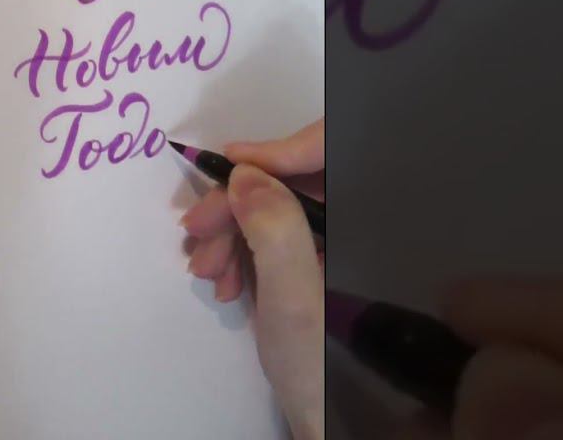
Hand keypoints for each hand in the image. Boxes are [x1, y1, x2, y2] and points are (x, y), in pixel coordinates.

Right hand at [180, 119, 325, 439]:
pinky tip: (225, 281)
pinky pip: (274, 236)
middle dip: (238, 204)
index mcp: (364, 222)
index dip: (277, 150)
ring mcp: (333, 245)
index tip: (228, 166)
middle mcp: (353, 225)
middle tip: (197, 231)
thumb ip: (274, 230)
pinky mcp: (315, 263)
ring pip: (277, 209)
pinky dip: (242, 252)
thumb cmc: (317, 370)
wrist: (323, 422)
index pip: (328, 151)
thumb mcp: (292, 299)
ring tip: (208, 271)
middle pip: (292, 182)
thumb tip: (245, 175)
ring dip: (232, 232)